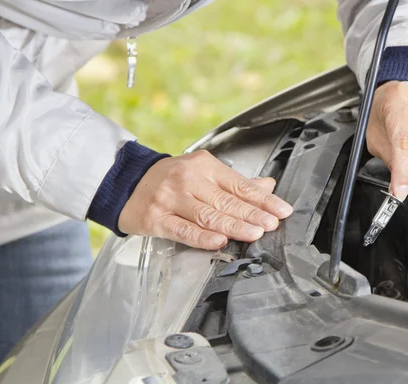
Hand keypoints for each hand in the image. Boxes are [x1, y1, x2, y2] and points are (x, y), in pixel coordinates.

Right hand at [118, 150, 292, 249]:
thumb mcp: (203, 172)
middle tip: (272, 223)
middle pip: (226, 201)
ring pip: (208, 216)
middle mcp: (188, 180)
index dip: (262, 199)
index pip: (239, 184)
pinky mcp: (157, 219)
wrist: (126, 183)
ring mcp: (171, 199)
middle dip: (253, 214)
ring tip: (255, 233)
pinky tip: (219, 241)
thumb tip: (267, 186)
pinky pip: (183, 230)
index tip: (281, 210)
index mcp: (204, 166)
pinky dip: (202, 237)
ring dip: (234, 226)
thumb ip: (235, 182)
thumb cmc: (169, 178)